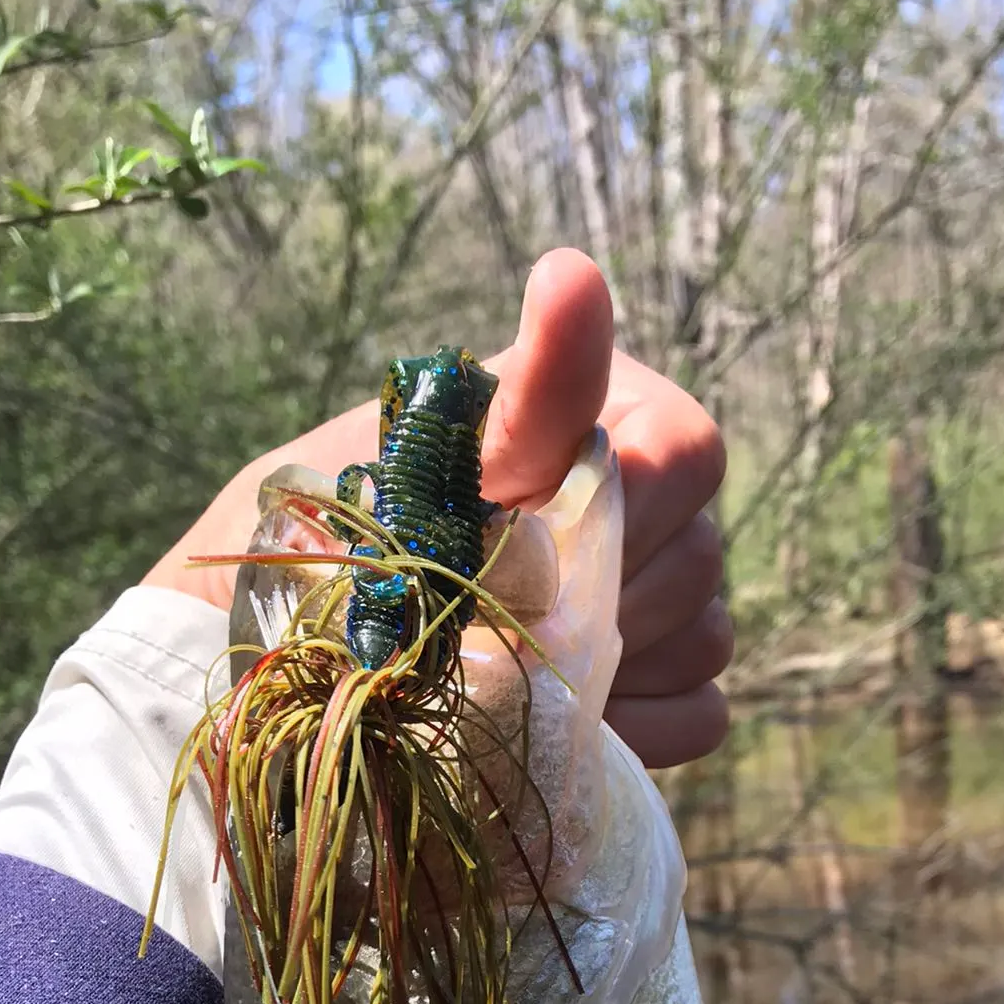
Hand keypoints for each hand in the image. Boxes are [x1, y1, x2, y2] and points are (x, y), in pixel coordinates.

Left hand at [142, 248, 730, 767]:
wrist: (300, 644)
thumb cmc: (346, 533)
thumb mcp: (416, 464)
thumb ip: (518, 400)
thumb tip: (574, 272)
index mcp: (604, 420)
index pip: (680, 451)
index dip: (614, 499)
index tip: (521, 511)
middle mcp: (655, 504)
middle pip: (696, 554)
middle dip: (592, 599)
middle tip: (487, 616)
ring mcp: (679, 602)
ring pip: (703, 636)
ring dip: (604, 670)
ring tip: (504, 667)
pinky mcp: (677, 691)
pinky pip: (698, 714)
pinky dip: (630, 731)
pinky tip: (549, 719)